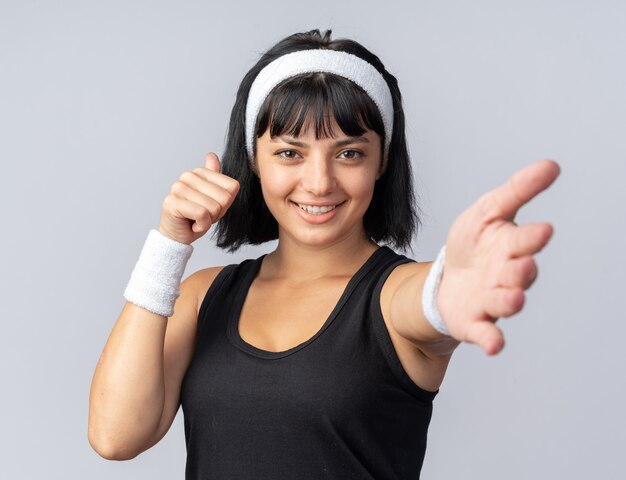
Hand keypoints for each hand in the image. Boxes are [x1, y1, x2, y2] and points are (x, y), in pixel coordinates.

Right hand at [157, 152, 239, 244]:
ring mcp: (178, 188)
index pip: (232, 187)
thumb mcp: (213, 198)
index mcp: (200, 172)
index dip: (226, 203)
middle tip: (203, 216)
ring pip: (213, 207)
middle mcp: (187, 176)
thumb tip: (211, 155)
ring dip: (208, 220)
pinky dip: (201, 225)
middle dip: (217, 213)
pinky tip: (192, 224)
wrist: (176, 236)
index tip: (211, 208)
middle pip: (224, 198)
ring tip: (196, 219)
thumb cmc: (195, 217)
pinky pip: (202, 214)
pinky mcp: (173, 202)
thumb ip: (217, 179)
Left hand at [436, 159, 560, 354]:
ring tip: (514, 299)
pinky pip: (486, 333)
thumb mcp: (488, 210)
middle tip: (522, 265)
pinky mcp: (476, 322)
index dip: (532, 237)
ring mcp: (492, 300)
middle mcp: (506, 275)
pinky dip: (491, 340)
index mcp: (511, 246)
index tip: (542, 230)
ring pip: (504, 302)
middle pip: (517, 274)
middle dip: (521, 270)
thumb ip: (517, 190)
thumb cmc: (473, 243)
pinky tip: (494, 346)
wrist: (447, 276)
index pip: (525, 241)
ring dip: (509, 302)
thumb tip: (552, 164)